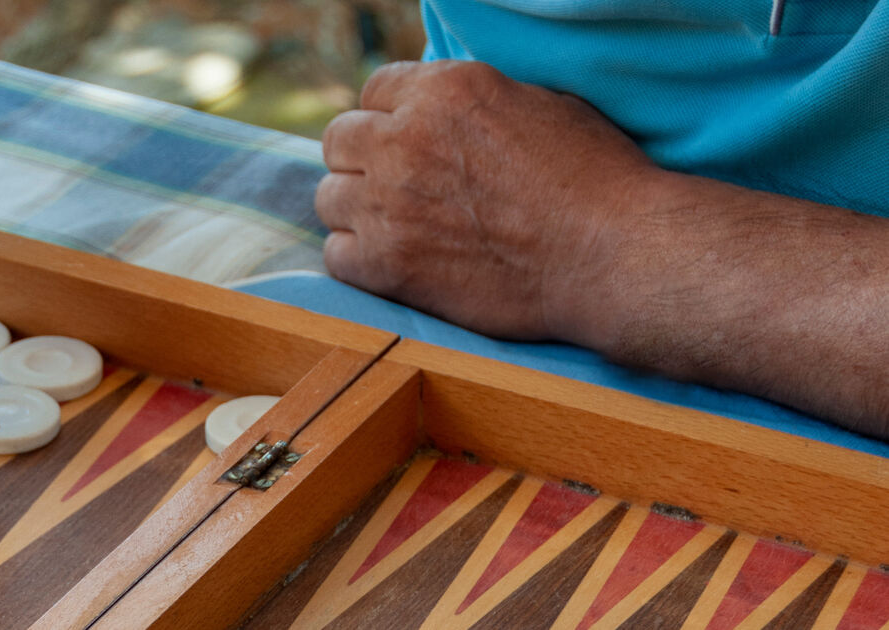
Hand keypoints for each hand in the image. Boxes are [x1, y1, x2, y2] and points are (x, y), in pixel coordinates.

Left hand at [316, 60, 657, 340]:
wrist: (612, 254)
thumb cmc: (595, 179)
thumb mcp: (536, 103)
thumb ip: (472, 103)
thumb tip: (444, 112)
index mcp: (443, 90)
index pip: (374, 90)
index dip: (389, 117)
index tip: (405, 143)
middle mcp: (404, 139)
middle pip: (339, 140)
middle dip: (362, 160)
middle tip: (394, 187)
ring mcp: (389, 203)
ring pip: (330, 198)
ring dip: (356, 211)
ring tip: (396, 228)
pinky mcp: (388, 264)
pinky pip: (337, 255)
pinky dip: (359, 260)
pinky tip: (394, 263)